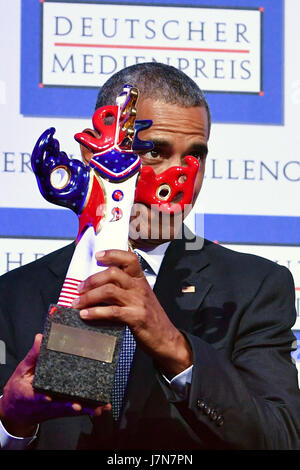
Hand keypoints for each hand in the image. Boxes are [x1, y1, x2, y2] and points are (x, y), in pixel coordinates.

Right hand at [0, 334, 110, 437]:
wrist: (17, 408)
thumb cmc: (20, 388)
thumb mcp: (22, 370)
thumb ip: (33, 356)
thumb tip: (40, 338)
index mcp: (33, 394)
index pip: (39, 396)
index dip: (45, 397)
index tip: (49, 398)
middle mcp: (46, 403)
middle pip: (60, 406)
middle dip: (71, 406)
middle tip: (80, 405)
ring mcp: (55, 408)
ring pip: (72, 410)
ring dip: (85, 409)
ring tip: (98, 406)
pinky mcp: (63, 409)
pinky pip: (77, 410)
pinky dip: (89, 409)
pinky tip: (101, 406)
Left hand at [72, 249, 192, 375]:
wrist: (166, 339)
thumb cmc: (150, 318)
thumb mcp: (140, 298)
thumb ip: (124, 290)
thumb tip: (96, 287)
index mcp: (140, 280)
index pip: (129, 259)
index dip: (112, 254)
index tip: (97, 256)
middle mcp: (140, 288)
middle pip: (113, 273)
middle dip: (92, 280)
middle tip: (79, 288)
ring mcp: (138, 302)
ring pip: (109, 291)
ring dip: (88, 297)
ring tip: (77, 303)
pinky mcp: (136, 317)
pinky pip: (111, 311)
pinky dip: (95, 312)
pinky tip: (85, 315)